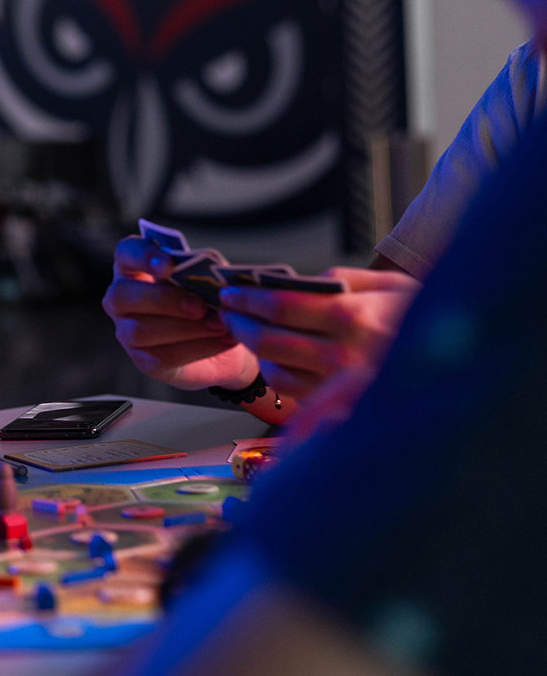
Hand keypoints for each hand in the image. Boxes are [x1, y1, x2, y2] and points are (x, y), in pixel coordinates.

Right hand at [102, 236, 258, 390]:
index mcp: (135, 267)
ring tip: (219, 325)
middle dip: (164, 300)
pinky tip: (222, 340)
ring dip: (185, 328)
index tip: (169, 265)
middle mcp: (122, 298)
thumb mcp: (210, 278)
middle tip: (199, 305)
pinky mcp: (144, 360)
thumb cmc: (209, 298)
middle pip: (123, 295)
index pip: (127, 253)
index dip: (143, 256)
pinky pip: (162, 356)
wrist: (224, 338)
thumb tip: (210, 274)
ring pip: (140, 330)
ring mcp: (127, 331)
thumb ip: (203, 272)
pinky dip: (197, 348)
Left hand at [218, 267, 420, 397]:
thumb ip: (346, 280)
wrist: (463, 373)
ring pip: (275, 371)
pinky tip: (277, 360)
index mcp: (354, 318)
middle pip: (268, 341)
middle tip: (228, 312)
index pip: (280, 307)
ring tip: (248, 333)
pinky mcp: (343, 410)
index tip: (230, 293)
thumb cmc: (428, 322)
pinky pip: (294, 393)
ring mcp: (342, 388)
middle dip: (239, 324)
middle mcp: (343, 356)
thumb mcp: (395, 287)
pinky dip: (278, 375)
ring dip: (255, 352)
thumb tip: (302, 281)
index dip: (247, 300)